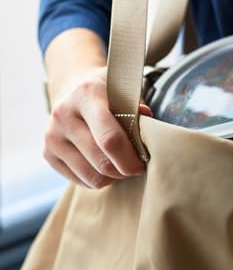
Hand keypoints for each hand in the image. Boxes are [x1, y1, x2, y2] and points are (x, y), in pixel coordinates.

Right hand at [44, 66, 151, 187]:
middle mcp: (64, 115)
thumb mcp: (125, 88)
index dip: (130, 157)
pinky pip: (80, 180)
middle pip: (101, 161)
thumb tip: (147, 123)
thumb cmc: (108, 92)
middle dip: (125, 170)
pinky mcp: (47, 153)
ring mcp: (52, 135)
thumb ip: (138, 106)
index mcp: (87, 95)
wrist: (73, 88)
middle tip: (137, 167)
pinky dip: (98, 179)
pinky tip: (106, 166)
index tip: (143, 161)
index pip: (110, 138)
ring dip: (113, 178)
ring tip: (123, 166)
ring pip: (91, 176)